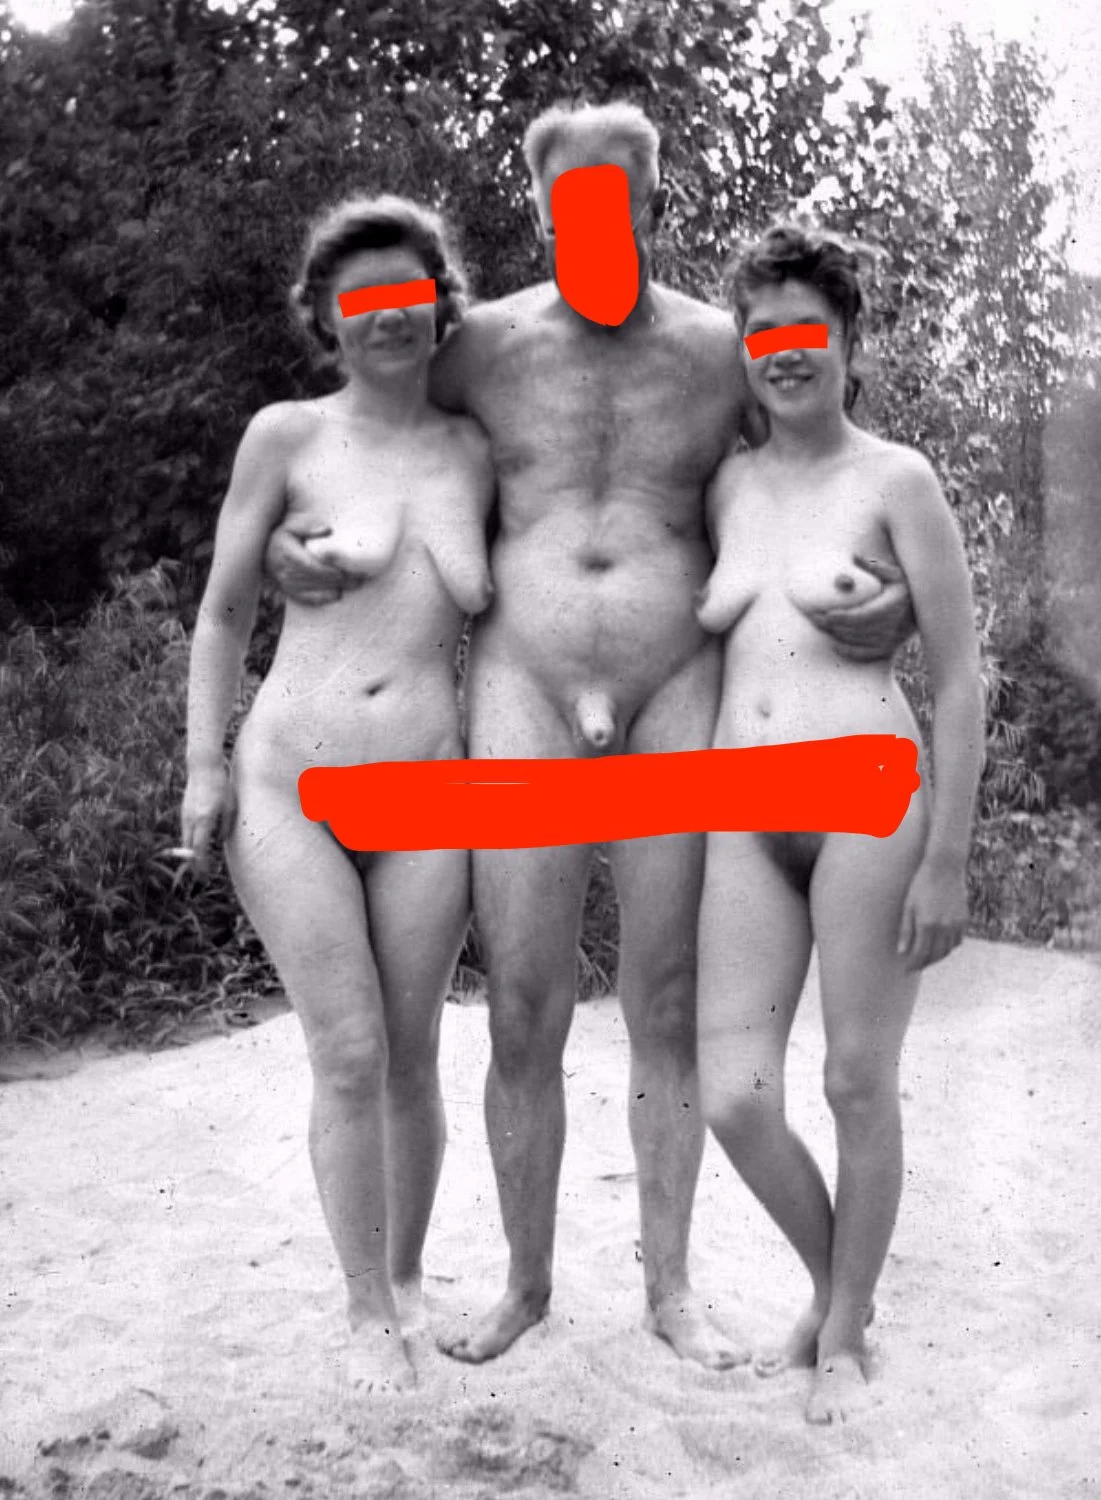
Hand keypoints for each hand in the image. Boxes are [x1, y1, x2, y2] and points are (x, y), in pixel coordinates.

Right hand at [180, 762, 236, 877]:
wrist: (203, 767)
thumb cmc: (221, 786)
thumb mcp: (230, 807)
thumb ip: (225, 827)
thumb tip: (219, 842)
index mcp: (204, 820)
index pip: (199, 849)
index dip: (201, 865)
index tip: (204, 876)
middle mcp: (191, 820)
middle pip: (189, 849)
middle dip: (194, 865)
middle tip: (201, 877)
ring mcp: (185, 815)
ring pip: (186, 841)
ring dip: (193, 854)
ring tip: (201, 865)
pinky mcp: (184, 811)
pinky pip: (187, 831)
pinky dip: (192, 842)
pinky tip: (200, 846)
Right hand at [265, 521, 359, 605]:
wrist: (264, 553)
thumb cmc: (283, 536)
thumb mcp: (292, 525)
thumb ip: (308, 525)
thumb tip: (326, 529)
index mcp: (287, 553)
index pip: (312, 565)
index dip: (331, 569)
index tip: (349, 568)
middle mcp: (286, 572)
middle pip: (319, 579)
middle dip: (342, 579)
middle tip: (362, 576)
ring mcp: (288, 585)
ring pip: (317, 590)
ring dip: (338, 588)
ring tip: (357, 583)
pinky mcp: (291, 593)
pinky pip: (310, 599)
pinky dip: (326, 598)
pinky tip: (340, 593)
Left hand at [808, 555, 915, 661]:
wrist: (930, 609)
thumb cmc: (907, 587)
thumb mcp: (896, 573)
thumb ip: (875, 567)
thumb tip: (855, 556)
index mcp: (896, 603)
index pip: (865, 614)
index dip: (844, 617)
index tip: (826, 614)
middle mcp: (896, 623)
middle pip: (858, 629)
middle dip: (834, 625)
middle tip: (814, 618)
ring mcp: (894, 638)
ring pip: (861, 641)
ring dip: (838, 635)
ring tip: (820, 626)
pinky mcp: (892, 648)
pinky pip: (869, 654)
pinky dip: (851, 651)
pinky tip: (835, 645)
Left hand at [897, 855, 967, 970]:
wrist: (945, 868)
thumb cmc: (922, 885)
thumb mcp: (908, 906)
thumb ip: (906, 931)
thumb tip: (902, 952)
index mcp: (927, 924)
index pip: (920, 954)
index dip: (913, 964)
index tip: (906, 969)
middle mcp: (944, 927)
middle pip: (935, 955)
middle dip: (924, 963)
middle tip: (915, 966)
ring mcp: (956, 924)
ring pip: (948, 950)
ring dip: (937, 957)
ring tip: (926, 958)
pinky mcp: (964, 920)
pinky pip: (957, 941)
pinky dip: (948, 947)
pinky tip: (940, 946)